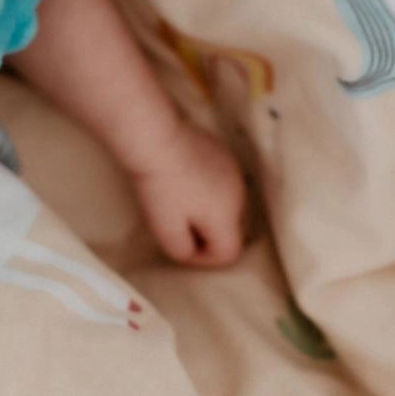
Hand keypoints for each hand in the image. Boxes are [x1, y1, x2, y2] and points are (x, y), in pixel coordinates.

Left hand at [129, 118, 247, 267]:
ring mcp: (233, 171)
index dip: (203, 258)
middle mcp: (238, 195)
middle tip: (175, 224)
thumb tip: (192, 252)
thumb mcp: (166, 230)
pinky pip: (220, 183)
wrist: (155, 137)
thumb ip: (184, 252)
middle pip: (228, 229)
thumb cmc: (160, 185)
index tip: (179, 245)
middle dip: (205, 234)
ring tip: (176, 201)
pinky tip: (181, 180)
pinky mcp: (222, 153)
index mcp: (228, 216)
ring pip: (225, 205)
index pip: (228, 254)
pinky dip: (205, 188)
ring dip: (205, 210)